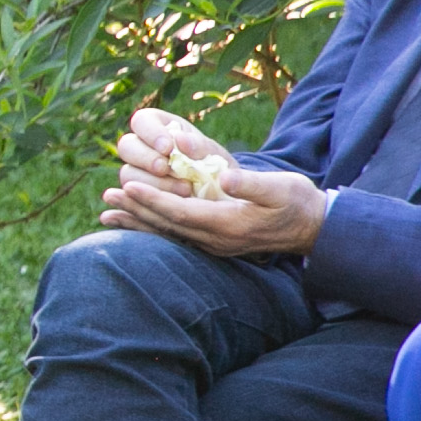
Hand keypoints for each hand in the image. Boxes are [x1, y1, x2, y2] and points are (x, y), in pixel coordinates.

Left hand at [99, 104, 326, 255]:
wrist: (313, 228)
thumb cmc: (297, 202)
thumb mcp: (281, 188)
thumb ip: (253, 184)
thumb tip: (228, 177)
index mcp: (229, 224)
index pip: (182, 213)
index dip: (154, 200)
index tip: (130, 187)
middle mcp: (217, 239)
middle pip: (168, 225)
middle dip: (137, 211)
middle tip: (107, 196)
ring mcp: (214, 244)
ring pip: (168, 233)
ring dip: (138, 221)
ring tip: (107, 211)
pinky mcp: (214, 242)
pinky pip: (175, 236)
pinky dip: (152, 228)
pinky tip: (133, 222)